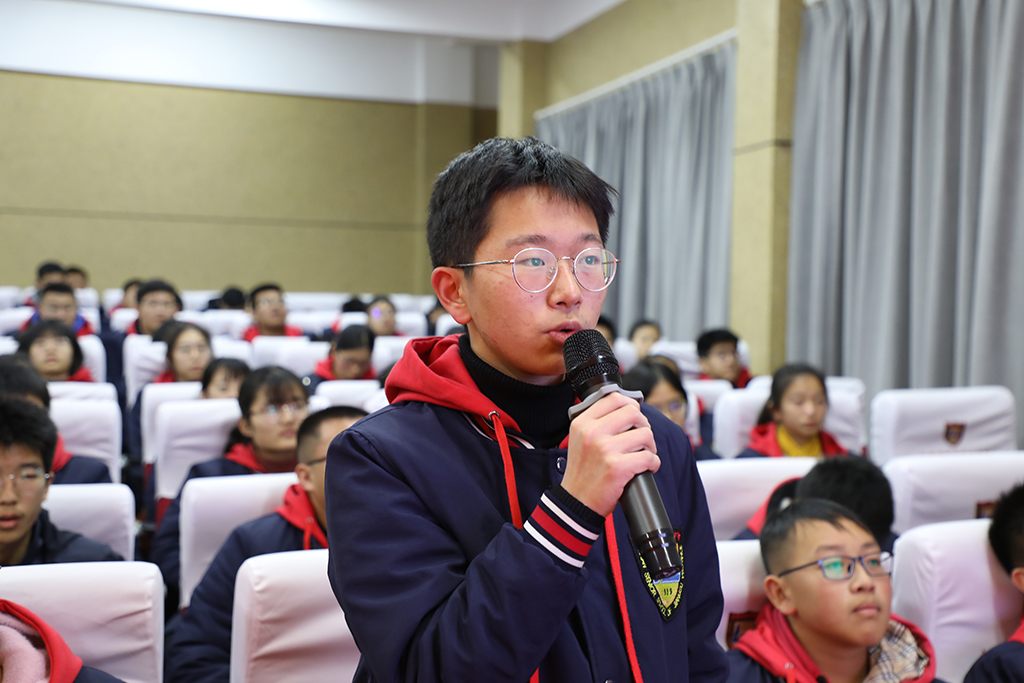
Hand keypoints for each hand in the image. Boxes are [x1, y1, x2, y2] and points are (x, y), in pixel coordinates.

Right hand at [560, 391, 659, 516]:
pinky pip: (649, 457)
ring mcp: (604, 449)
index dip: (630, 406)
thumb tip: (628, 409)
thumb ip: (597, 422)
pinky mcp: (617, 467)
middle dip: (643, 426)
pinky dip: (653, 464)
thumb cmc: (583, 472)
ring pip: (645, 434)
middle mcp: (592, 432)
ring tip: (643, 455)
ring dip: (650, 446)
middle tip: (641, 439)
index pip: (614, 398)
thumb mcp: (580, 439)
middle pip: (633, 413)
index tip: (634, 418)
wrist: (576, 502)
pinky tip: (647, 468)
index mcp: (582, 422)